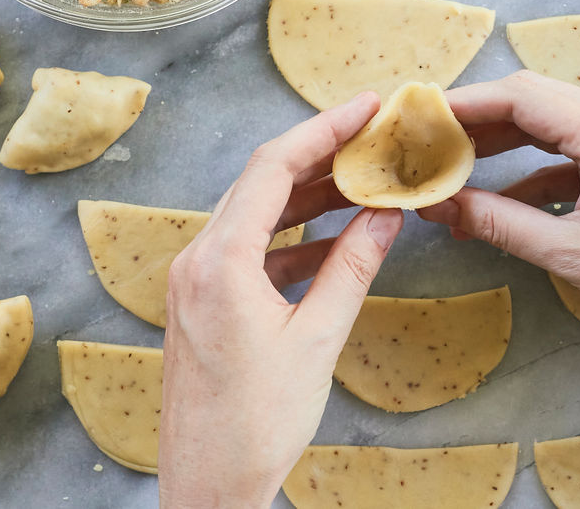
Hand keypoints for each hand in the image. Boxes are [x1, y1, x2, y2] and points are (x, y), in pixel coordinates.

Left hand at [158, 92, 403, 507]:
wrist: (207, 484)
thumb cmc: (255, 424)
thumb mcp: (316, 341)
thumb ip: (351, 270)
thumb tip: (385, 217)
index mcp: (218, 262)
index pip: (272, 168)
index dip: (322, 130)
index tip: (364, 108)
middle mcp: (196, 260)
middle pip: (260, 183)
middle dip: (318, 155)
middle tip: (371, 137)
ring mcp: (194, 280)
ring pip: (255, 215)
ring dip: (306, 198)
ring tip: (361, 182)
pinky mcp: (202, 301)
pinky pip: (250, 252)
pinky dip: (291, 240)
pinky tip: (333, 240)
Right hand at [417, 71, 579, 413]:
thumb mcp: (568, 254)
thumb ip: (497, 223)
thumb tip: (436, 205)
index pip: (522, 97)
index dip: (465, 102)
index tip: (420, 115)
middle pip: (532, 99)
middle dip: (476, 117)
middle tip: (427, 137)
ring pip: (547, 122)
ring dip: (498, 140)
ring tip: (450, 162)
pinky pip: (565, 152)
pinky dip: (526, 168)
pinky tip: (493, 197)